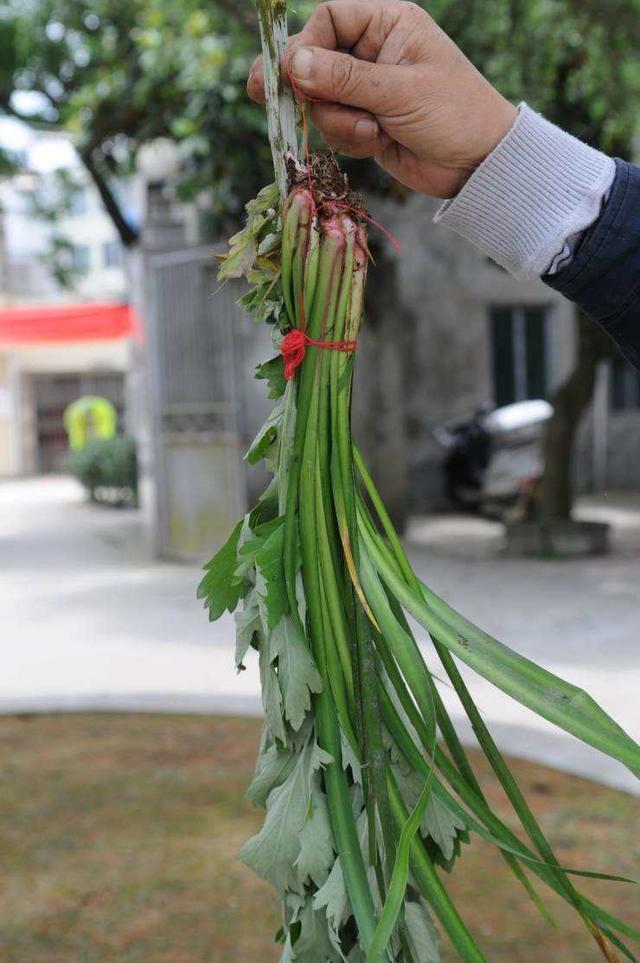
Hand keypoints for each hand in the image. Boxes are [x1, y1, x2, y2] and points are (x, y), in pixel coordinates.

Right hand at [248, 0, 516, 197]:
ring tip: (369, 132)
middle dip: (305, 86)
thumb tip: (293, 64)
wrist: (479, 164)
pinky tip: (376, 143)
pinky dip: (348, 140)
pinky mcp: (364, 124)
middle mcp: (373, 52)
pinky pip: (335, 129)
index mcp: (387, 24)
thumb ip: (345, 79)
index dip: (305, 44)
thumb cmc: (454, 114)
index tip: (291, 73)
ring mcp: (367, 90)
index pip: (329, 19)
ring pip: (321, 101)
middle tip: (268, 98)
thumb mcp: (400, 92)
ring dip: (336, 121)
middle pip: (315, 60)